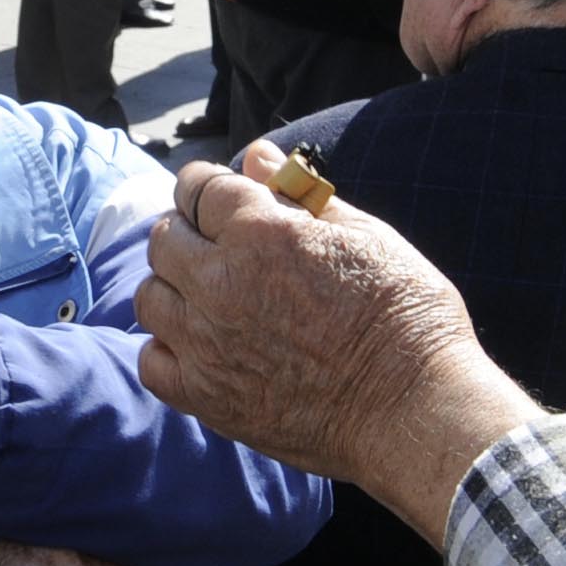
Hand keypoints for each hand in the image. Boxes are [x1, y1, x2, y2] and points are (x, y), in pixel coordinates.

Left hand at [137, 141, 538, 540]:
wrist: (414, 409)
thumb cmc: (406, 316)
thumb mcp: (366, 236)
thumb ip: (301, 194)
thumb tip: (257, 156)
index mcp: (261, 231)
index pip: (199, 186)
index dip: (207, 186)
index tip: (219, 197)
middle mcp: (221, 282)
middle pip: (165, 237)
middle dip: (187, 230)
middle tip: (217, 246)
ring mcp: (207, 343)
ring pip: (151, 297)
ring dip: (173, 287)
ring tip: (210, 297)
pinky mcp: (206, 397)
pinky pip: (152, 363)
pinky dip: (168, 350)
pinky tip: (203, 347)